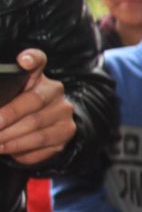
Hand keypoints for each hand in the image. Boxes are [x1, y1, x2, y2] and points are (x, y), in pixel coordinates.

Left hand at [0, 48, 77, 164]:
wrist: (50, 121)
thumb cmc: (21, 105)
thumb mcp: (13, 93)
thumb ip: (3, 92)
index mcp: (38, 77)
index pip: (38, 61)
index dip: (31, 59)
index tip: (23, 61)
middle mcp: (56, 93)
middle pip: (33, 102)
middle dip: (8, 117)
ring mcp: (63, 115)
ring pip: (38, 130)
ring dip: (12, 140)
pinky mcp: (65, 134)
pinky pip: (44, 147)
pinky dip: (23, 152)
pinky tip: (8, 150)